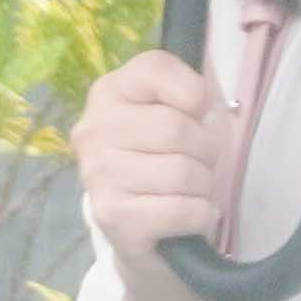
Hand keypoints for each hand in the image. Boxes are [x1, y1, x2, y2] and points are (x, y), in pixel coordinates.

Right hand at [72, 48, 232, 260]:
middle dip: (206, 150)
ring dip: (204, 186)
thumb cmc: (168, 162)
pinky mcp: (112, 218)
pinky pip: (181, 209)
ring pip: (181, 172)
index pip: (155, 68)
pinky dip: (201, 214)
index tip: (199, 114)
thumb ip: (188, 90)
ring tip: (192, 191)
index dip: (195, 93)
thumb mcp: (180, 114)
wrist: (147, 231)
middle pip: (174, 127)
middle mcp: (93, 131)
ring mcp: (98, 176)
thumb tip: (202, 101)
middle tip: (201, 163)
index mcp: (109, 93)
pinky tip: (192, 216)